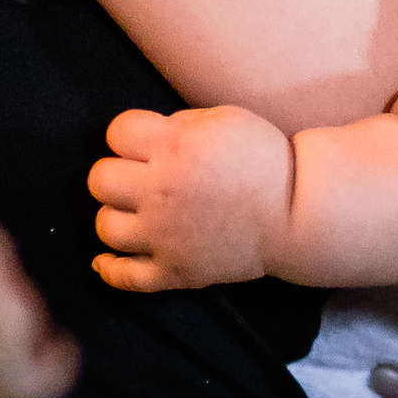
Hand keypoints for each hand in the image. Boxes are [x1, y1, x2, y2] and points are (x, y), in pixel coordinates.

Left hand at [85, 105, 288, 290]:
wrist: (297, 211)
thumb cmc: (262, 158)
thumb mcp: (221, 119)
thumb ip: (175, 125)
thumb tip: (140, 138)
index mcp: (174, 147)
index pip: (116, 132)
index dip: (126, 134)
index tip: (142, 143)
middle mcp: (162, 191)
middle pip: (100, 179)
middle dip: (115, 173)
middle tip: (136, 177)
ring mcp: (166, 236)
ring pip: (104, 226)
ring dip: (114, 215)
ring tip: (134, 212)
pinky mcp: (176, 271)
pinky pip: (126, 278)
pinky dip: (109, 269)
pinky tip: (105, 259)